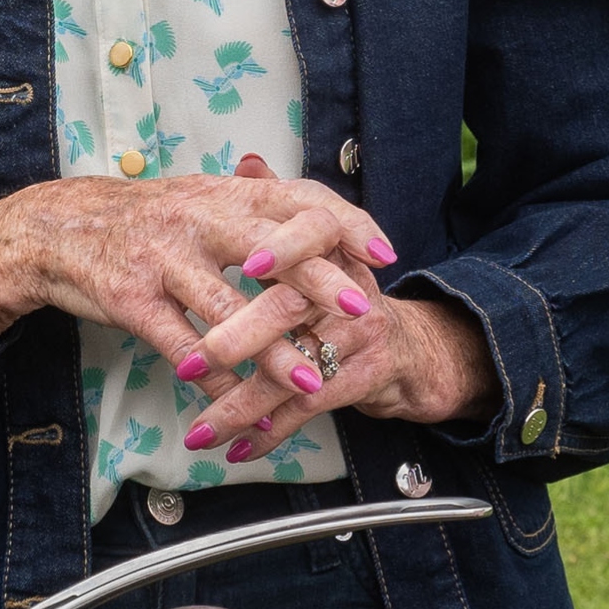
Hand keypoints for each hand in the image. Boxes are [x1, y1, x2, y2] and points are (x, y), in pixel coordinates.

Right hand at [0, 167, 394, 373]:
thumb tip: (327, 224)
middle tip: (362, 311)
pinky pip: (177, 343)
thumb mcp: (201, 199)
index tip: (382, 254)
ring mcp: (162, 259)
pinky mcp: (130, 298)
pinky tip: (234, 401)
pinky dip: (209, 375)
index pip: (297, 198)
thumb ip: (258, 210)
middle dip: (319, 281)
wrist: (57, 229)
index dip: (343, 223)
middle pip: (269, 247)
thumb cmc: (144, 221)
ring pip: (225, 307)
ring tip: (306, 380)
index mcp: (223, 194)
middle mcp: (197, 220)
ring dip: (270, 350)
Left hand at [179, 155, 497, 464]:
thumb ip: (279, 206)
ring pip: (296, 370)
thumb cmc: (347, 296)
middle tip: (192, 364)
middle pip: (296, 308)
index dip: (284, 249)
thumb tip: (247, 160)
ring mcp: (359, 337)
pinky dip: (270, 433)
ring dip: (242, 405)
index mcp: (334, 248)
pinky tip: (236, 448)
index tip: (244, 267)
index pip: (315, 234)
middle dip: (241, 339)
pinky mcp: (361, 380)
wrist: (416, 350)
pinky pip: (308, 409)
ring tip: (200, 428)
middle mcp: (350, 289)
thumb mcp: (319, 248)